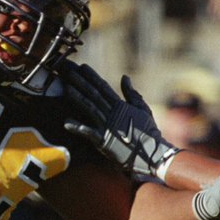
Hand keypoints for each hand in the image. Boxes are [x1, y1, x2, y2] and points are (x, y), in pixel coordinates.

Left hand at [62, 63, 179, 178]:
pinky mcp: (104, 140)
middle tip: (68, 71)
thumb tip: (124, 77)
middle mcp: (112, 113)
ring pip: (90, 108)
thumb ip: (132, 93)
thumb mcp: (142, 109)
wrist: (152, 153)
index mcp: (120, 105)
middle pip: (93, 94)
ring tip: (66, 88)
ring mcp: (107, 126)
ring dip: (78, 98)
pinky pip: (89, 133)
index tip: (82, 67)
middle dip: (80, 82)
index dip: (92, 77)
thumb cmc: (148, 132)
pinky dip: (78, 127)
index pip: (103, 87)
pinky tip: (67, 122)